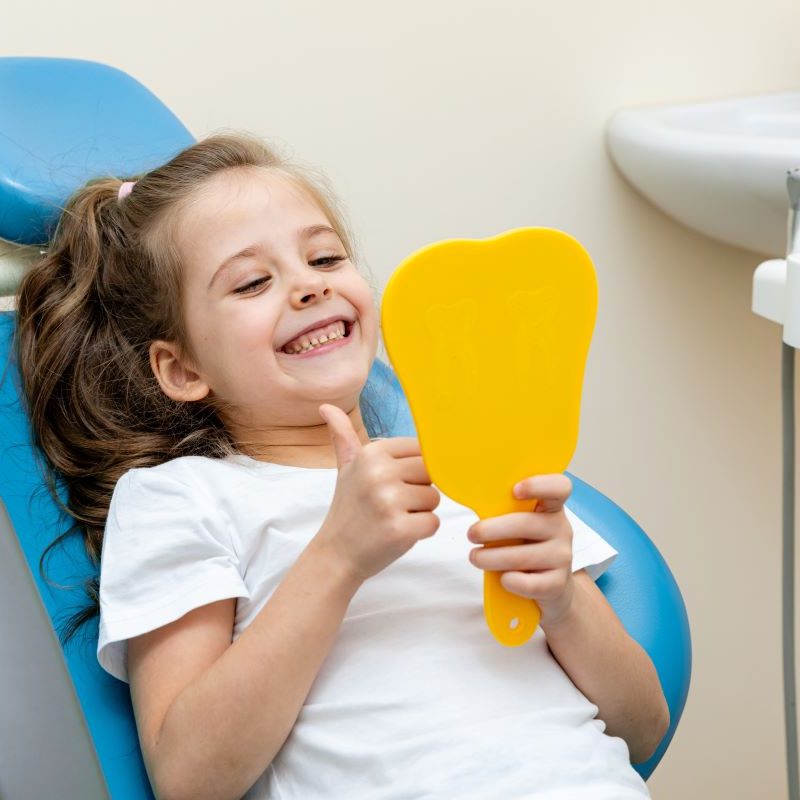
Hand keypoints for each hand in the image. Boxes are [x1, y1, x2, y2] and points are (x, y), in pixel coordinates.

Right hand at [312, 403, 440, 583]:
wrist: (336, 554)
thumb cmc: (348, 509)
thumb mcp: (346, 468)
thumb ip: (344, 437)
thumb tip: (326, 406)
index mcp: (372, 453)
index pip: (421, 450)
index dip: (413, 470)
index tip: (393, 483)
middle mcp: (379, 472)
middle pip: (430, 473)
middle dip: (419, 491)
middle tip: (392, 504)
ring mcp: (389, 501)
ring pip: (434, 498)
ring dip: (421, 512)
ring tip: (393, 517)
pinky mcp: (400, 529)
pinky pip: (433, 523)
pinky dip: (422, 531)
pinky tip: (398, 533)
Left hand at [466, 474, 574, 625]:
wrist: (553, 587)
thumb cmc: (527, 547)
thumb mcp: (521, 525)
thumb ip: (506, 512)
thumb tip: (473, 501)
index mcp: (551, 507)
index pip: (559, 487)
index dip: (539, 485)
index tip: (515, 490)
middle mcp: (561, 529)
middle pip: (526, 524)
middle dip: (491, 530)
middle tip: (472, 534)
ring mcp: (562, 557)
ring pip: (522, 556)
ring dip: (491, 558)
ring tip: (475, 557)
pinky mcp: (558, 584)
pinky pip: (530, 584)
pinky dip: (510, 581)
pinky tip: (502, 578)